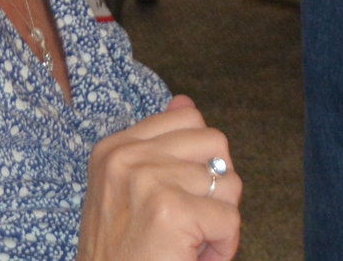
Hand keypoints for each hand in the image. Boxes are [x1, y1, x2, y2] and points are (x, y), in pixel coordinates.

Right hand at [78, 97, 240, 260]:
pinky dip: (223, 246)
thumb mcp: (130, 192)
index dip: (197, 163)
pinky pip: (229, 218)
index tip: (171, 198)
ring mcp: (146, 180)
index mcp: (113, 148)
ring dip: (218, 220)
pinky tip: (193, 259)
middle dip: (214, 188)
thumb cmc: (124, 255)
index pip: (189, 118)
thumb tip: (185, 99)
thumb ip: (159, 146)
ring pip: (228, 182)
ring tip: (185, 245)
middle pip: (215, 144)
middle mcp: (125, 158)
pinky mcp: (168, 210)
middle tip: (186, 225)